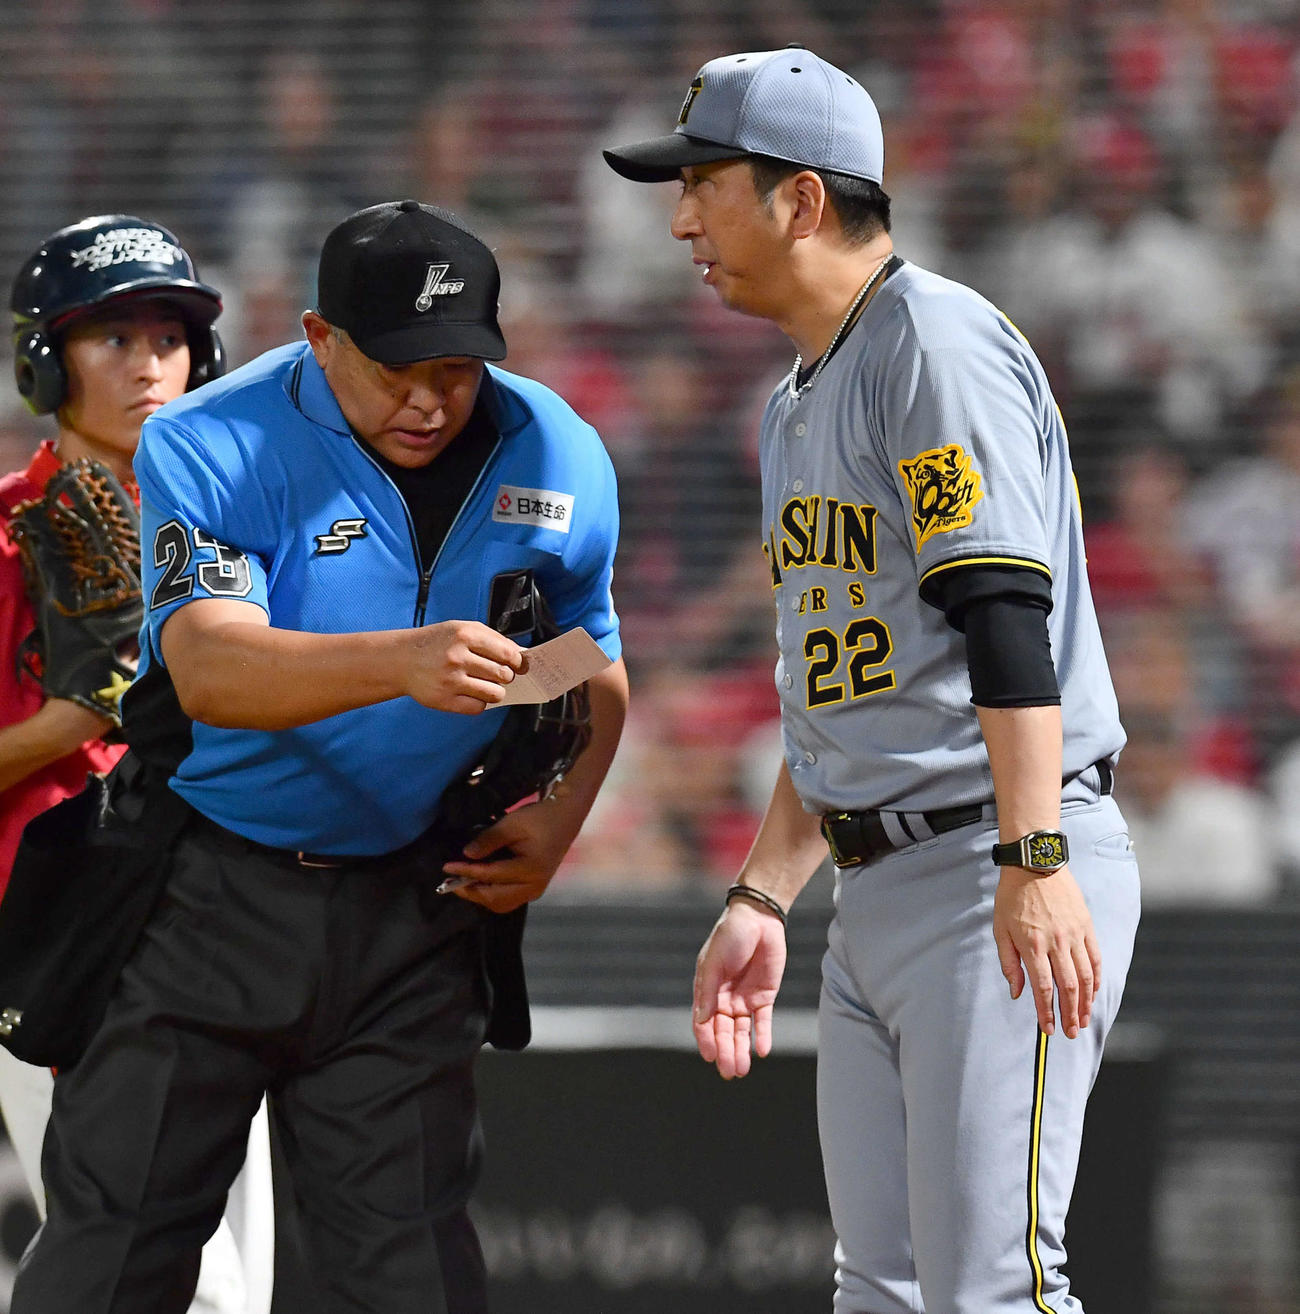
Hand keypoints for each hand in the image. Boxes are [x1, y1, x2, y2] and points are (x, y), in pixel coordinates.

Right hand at [406, 621, 522, 714]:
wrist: (401, 659)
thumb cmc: (437, 643)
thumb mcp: (462, 629)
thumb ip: (492, 639)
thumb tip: (520, 656)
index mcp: (465, 635)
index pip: (507, 654)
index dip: (518, 662)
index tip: (518, 665)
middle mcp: (457, 657)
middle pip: (503, 675)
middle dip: (506, 676)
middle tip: (497, 674)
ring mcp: (450, 680)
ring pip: (494, 694)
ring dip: (495, 691)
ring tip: (485, 684)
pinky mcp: (443, 700)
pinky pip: (478, 707)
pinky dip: (479, 702)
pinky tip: (470, 693)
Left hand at [437, 797, 575, 912]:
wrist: (566, 818)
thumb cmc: (540, 818)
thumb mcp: (512, 823)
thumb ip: (489, 840)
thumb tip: (466, 854)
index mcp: (531, 869)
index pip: (491, 875)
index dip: (467, 872)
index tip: (447, 866)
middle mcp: (535, 886)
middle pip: (495, 899)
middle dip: (470, 891)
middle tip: (450, 881)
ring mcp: (536, 890)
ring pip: (501, 904)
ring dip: (479, 896)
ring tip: (462, 882)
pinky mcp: (533, 889)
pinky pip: (508, 899)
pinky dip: (490, 894)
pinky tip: (478, 882)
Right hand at [692, 901, 786, 1078]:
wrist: (759, 917)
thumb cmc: (730, 934)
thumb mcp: (713, 961)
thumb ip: (708, 991)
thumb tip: (700, 1021)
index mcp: (707, 989)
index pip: (703, 1022)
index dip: (706, 1040)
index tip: (710, 1056)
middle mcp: (724, 998)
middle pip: (723, 1031)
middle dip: (725, 1052)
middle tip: (729, 1072)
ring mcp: (744, 998)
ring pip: (741, 1031)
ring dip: (741, 1050)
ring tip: (742, 1069)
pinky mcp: (764, 996)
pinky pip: (762, 1021)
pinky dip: (762, 1036)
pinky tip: (762, 1051)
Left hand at [993, 864, 1099, 1037]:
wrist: (1034, 863)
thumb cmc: (1012, 896)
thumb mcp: (1000, 929)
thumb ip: (1009, 963)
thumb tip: (1018, 992)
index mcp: (1033, 944)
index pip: (1043, 988)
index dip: (1047, 1012)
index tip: (1049, 1029)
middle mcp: (1056, 942)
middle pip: (1069, 987)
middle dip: (1070, 1014)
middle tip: (1072, 1032)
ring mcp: (1074, 934)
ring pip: (1086, 976)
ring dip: (1086, 1002)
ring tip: (1084, 1019)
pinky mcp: (1086, 926)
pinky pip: (1095, 958)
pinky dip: (1097, 979)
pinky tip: (1094, 992)